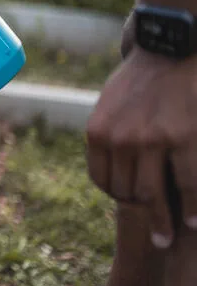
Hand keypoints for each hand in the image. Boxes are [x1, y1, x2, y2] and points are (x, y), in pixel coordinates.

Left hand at [86, 45, 196, 248]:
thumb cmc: (142, 78)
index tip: (132, 206)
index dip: (119, 197)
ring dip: (162, 221)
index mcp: (97, 132)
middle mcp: (120, 139)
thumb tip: (111, 165)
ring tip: (168, 237)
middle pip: (127, 192)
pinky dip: (192, 209)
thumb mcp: (111, 105)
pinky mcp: (183, 139)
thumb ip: (110, 135)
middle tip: (155, 235)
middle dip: (141, 214)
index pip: (103, 180)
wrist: (170, 48)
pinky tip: (195, 223)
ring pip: (152, 196)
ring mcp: (151, 141)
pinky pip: (188, 185)